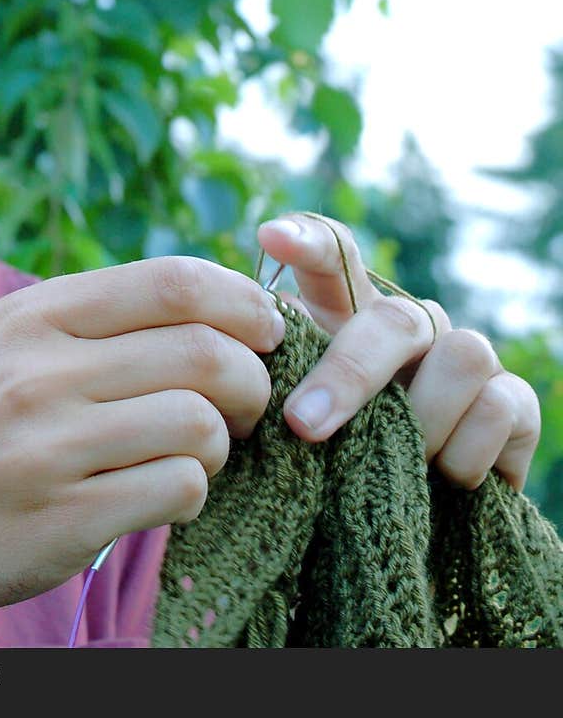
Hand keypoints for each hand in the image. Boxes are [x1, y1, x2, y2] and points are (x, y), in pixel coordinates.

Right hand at [0, 256, 281, 645]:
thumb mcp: (6, 344)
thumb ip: (94, 318)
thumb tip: (211, 300)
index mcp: (34, 315)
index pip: (173, 281)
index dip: (241, 300)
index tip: (264, 327)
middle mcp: (40, 371)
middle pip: (204, 352)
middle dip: (251, 378)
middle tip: (246, 402)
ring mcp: (50, 448)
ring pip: (200, 423)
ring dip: (223, 441)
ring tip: (200, 450)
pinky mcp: (64, 521)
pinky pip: (179, 489)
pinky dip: (193, 491)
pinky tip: (165, 492)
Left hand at [256, 212, 540, 490]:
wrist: (405, 515)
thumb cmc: (339, 456)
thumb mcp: (298, 418)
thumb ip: (275, 382)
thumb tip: (241, 359)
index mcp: (352, 316)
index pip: (335, 256)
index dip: (308, 240)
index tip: (269, 238)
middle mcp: (413, 326)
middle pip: (395, 318)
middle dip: (349, 374)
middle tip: (304, 426)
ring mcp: (467, 359)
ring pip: (463, 355)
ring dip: (422, 423)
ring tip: (396, 464)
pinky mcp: (513, 403)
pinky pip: (498, 408)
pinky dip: (464, 455)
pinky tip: (444, 478)